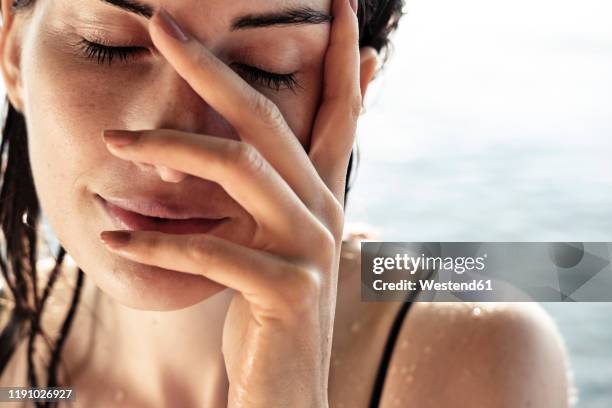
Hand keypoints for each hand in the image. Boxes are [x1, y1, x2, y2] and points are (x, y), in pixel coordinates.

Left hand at [99, 0, 360, 405]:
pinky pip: (211, 251)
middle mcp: (324, 210)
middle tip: (164, 23)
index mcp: (322, 194)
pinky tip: (116, 243)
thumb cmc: (268, 308)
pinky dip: (157, 244)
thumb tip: (238, 147)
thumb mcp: (269, 240)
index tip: (343, 3)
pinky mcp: (288, 290)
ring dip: (168, 147)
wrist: (289, 389)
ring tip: (113, 142)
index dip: (343, 55)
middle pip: (269, 118)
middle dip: (215, 65)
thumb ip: (262, 193)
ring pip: (238, 167)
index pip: (339, 109)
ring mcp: (311, 248)